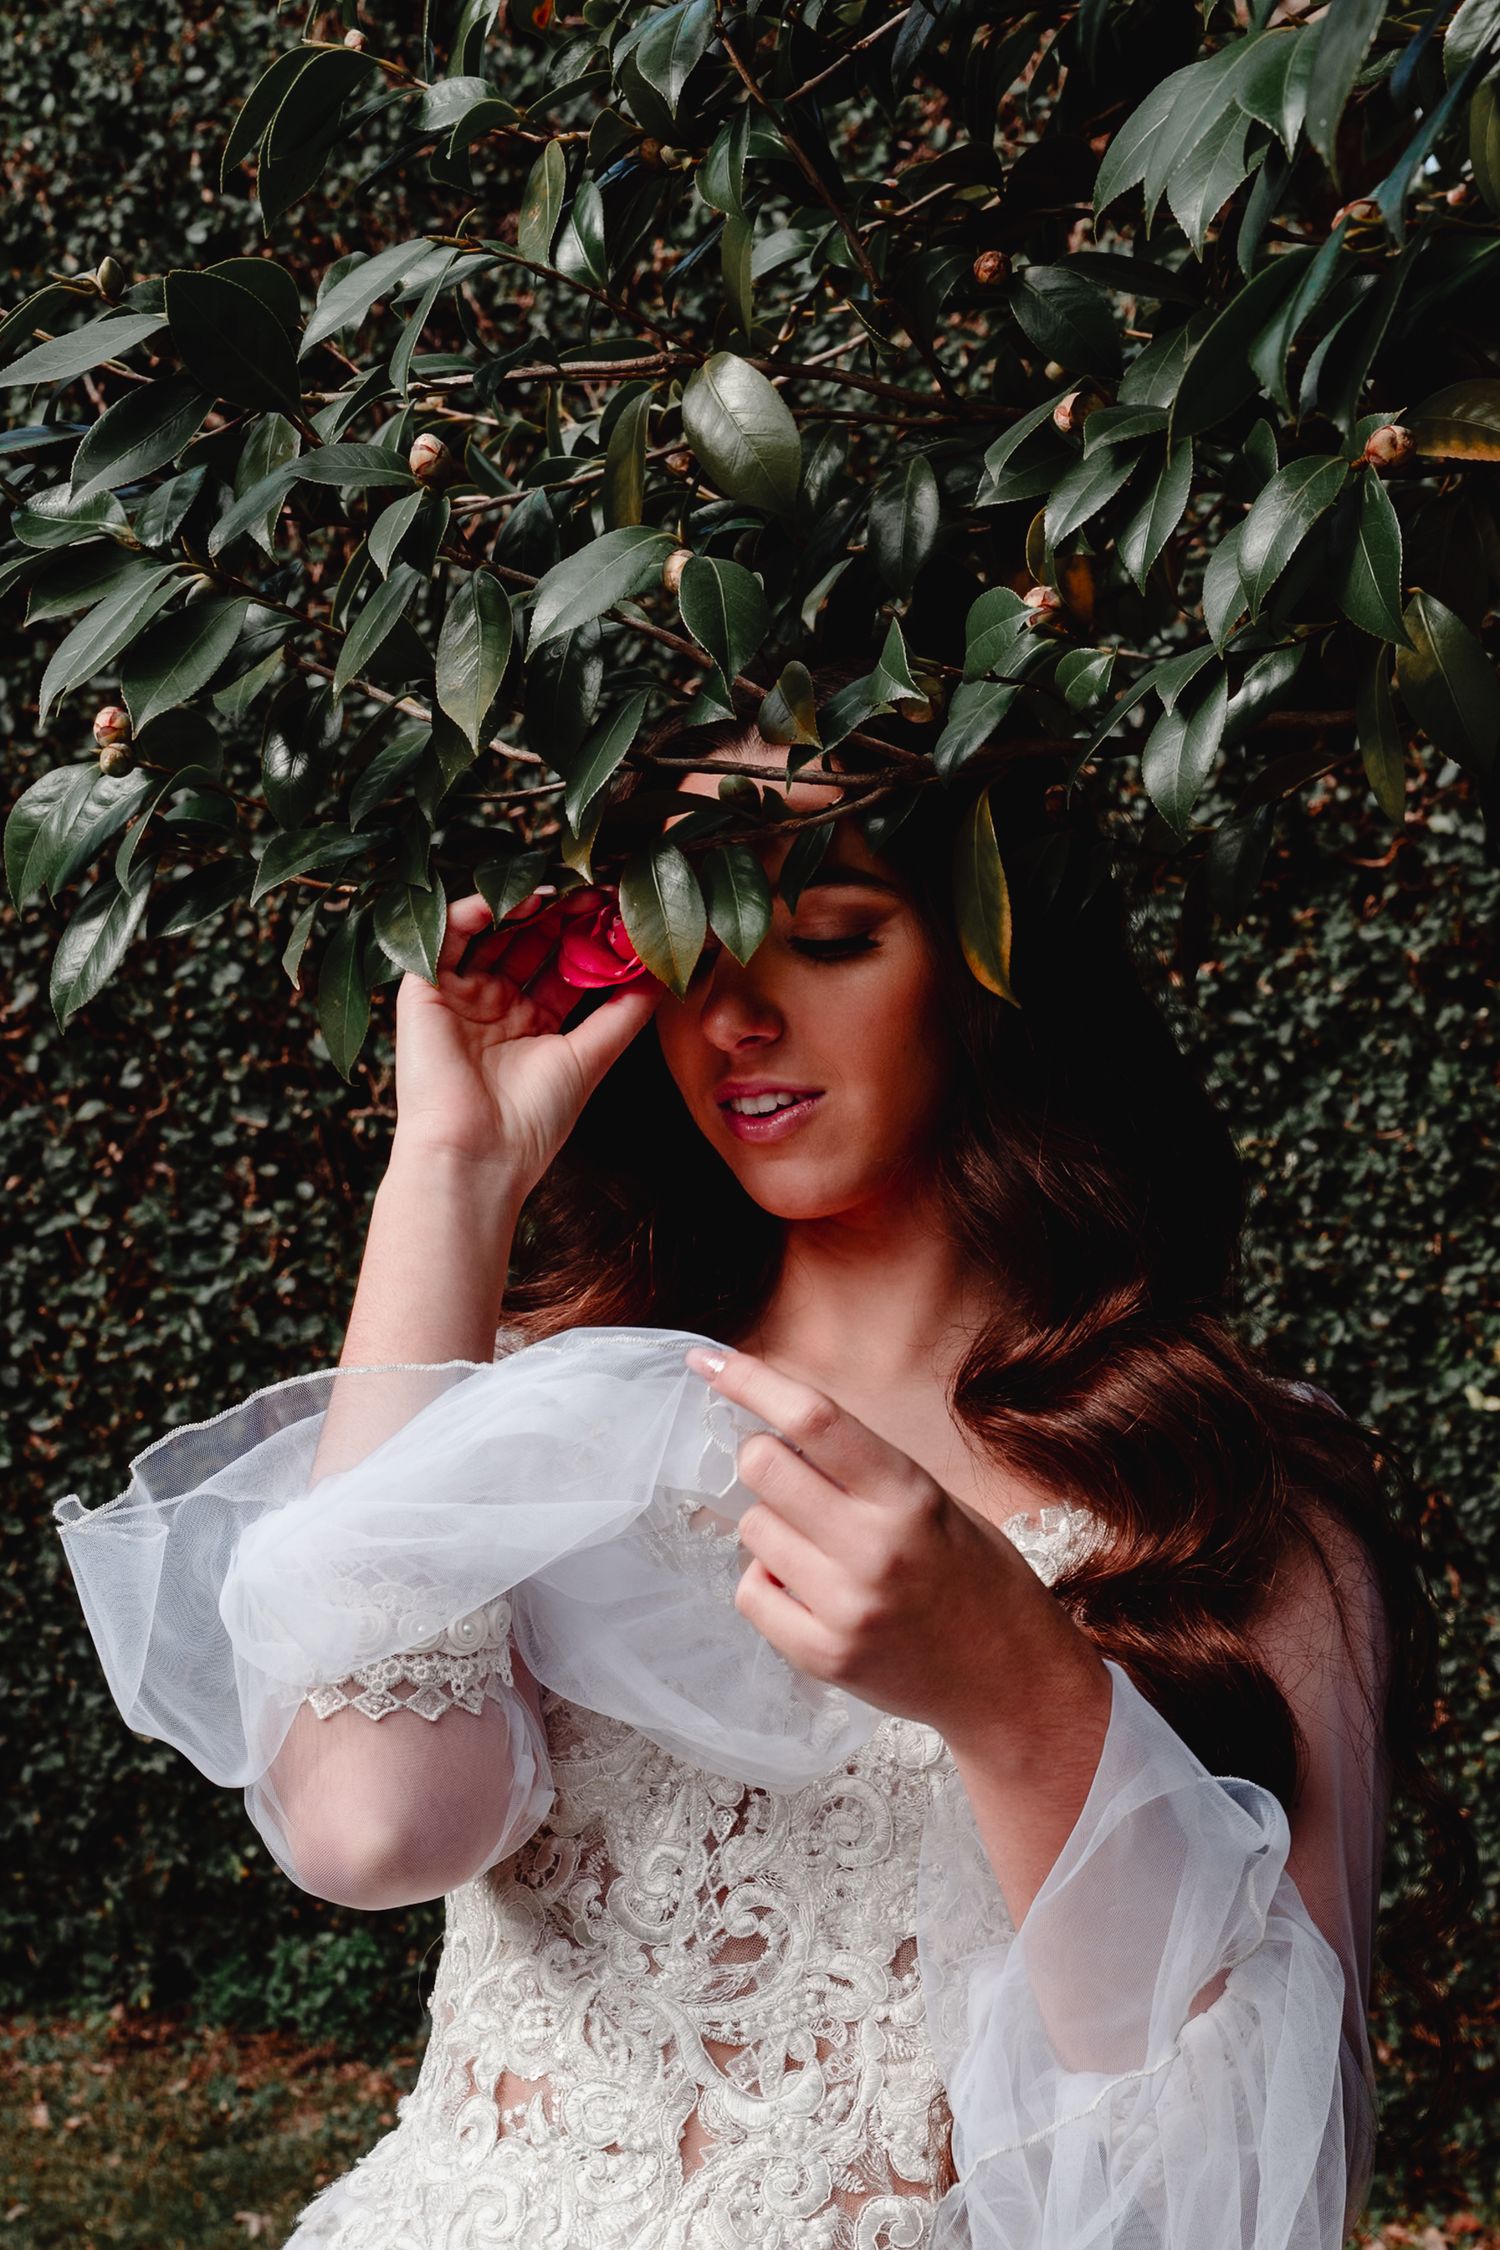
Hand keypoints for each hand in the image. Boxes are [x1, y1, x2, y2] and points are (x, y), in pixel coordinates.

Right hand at [392, 889, 662, 1194]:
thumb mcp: (590, 1058)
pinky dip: (476, 910)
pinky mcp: (425, 990)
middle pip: (532, 943)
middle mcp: (496, 1008)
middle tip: (598, 894)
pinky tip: (516, 901)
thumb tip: (662, 972)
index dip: (591, 940)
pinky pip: (447, 935)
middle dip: (565, 916)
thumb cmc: (532, 1120)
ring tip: (566, 894)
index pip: (564, 967)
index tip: (621, 916)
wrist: (474, 1155)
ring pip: (494, 933)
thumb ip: (624, 1013)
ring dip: (529, 907)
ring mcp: (461, 996)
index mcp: (533, 1026)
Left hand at [685, 1345, 1097, 1744]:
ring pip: (752, 1530)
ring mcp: (845, 1605)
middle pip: (762, 1468)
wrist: (1009, 1677)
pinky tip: (810, 1591)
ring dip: (771, 1527)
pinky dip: (768, 1582)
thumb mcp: (932, 1500)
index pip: (813, 1419)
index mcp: (907, 1493)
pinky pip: (751, 1592)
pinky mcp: (822, 1655)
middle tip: (791, 1477)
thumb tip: (774, 1430)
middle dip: (760, 1459)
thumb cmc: (973, 1575)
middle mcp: (873, 1546)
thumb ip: (859, 1469)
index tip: (710, 1361)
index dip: (752, 1382)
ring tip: (819, 1549)